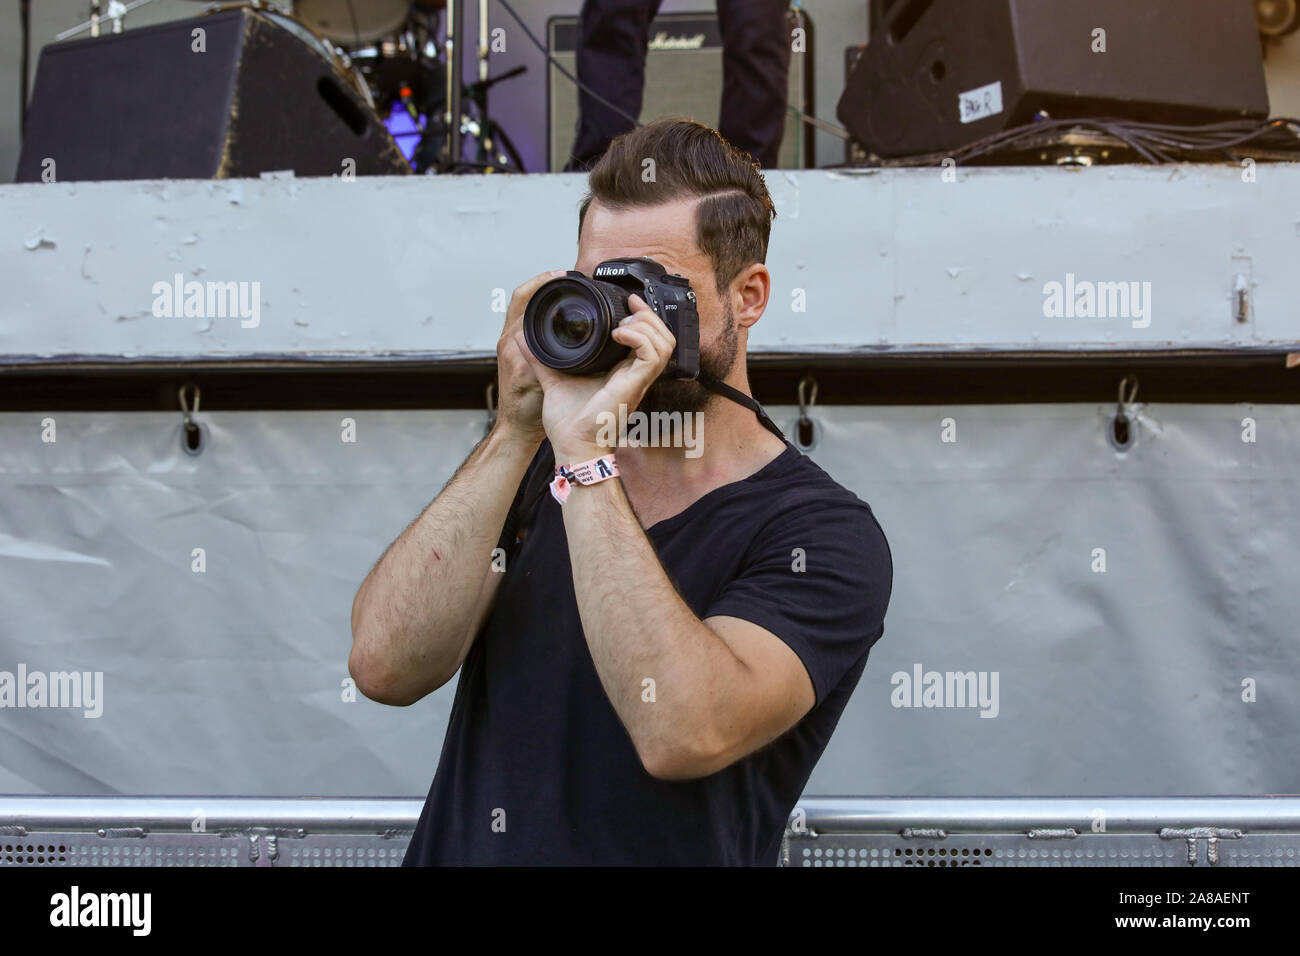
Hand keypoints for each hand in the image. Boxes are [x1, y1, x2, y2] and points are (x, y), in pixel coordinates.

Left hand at [493, 270, 567, 444]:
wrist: (518, 428)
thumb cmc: (526, 411)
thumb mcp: (538, 382)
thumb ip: (542, 359)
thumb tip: (545, 336)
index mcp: (513, 343)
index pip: (523, 300)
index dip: (542, 283)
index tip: (560, 275)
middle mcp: (509, 340)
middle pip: (522, 298)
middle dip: (541, 283)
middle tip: (562, 276)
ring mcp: (512, 346)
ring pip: (524, 309)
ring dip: (541, 296)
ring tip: (562, 290)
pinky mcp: (517, 353)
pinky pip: (529, 323)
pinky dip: (541, 312)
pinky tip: (558, 315)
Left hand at [514, 293, 675, 462]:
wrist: (572, 446)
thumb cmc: (568, 424)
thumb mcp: (552, 380)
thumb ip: (541, 358)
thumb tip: (524, 338)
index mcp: (623, 371)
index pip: (649, 339)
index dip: (644, 317)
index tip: (627, 302)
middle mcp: (635, 374)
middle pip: (664, 335)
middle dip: (648, 315)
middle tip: (628, 308)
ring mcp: (638, 379)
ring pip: (664, 341)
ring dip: (646, 324)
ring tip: (622, 324)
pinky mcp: (635, 384)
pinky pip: (652, 354)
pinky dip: (639, 338)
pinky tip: (618, 335)